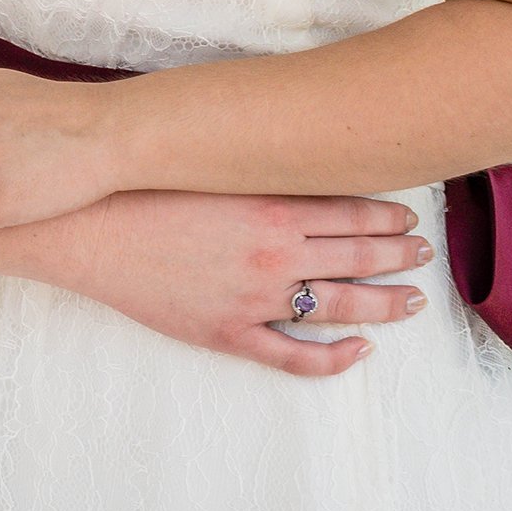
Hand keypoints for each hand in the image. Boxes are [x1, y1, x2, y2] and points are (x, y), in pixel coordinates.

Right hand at [51, 188, 431, 374]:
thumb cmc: (142, 184)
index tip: (409, 213)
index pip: (349, 209)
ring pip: (340, 307)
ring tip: (411, 299)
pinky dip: (334, 360)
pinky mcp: (229, 333)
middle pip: (356, 254)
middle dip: (397, 252)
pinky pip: (295, 357)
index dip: (385, 213)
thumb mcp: (209, 160)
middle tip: (423, 250)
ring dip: (383, 303)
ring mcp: (254, 298)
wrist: (89, 227)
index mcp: (270, 204)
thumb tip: (293, 150)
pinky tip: (359, 353)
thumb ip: (256, 163)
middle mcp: (274, 253)